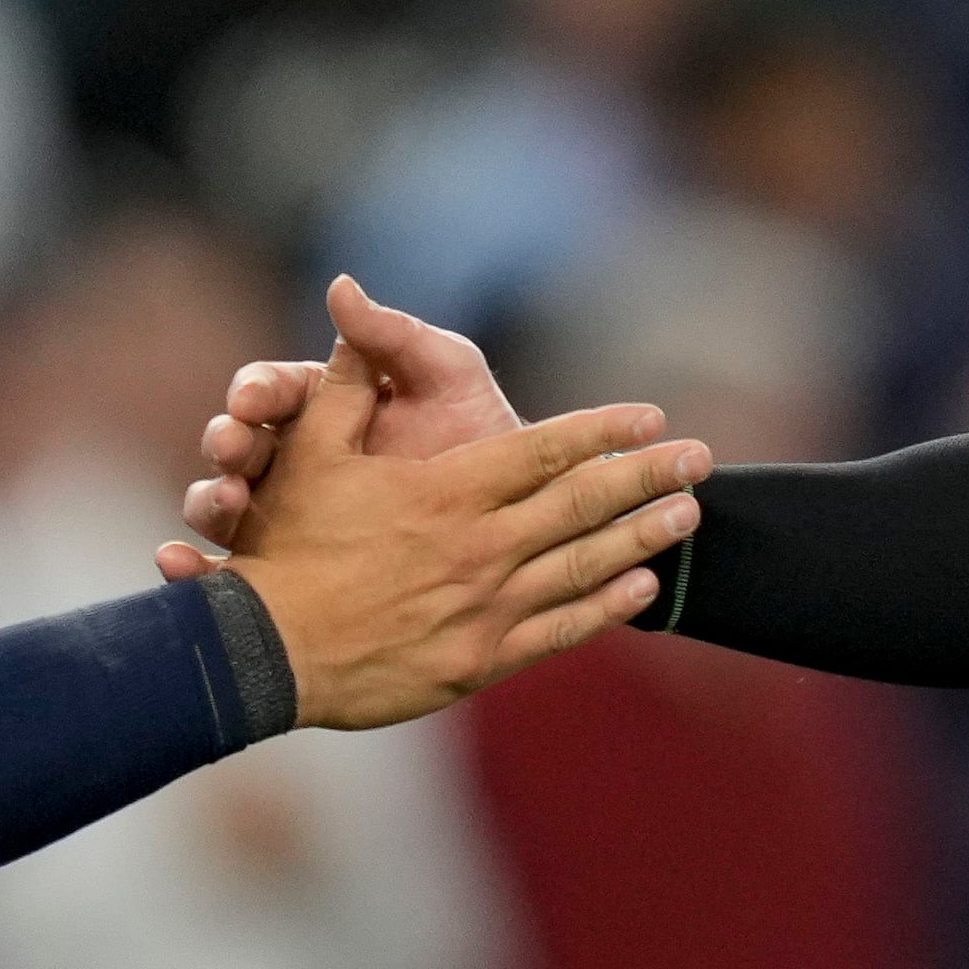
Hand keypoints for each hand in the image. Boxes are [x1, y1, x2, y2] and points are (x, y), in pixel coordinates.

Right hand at [159, 276, 520, 575]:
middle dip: (228, 445)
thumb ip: (394, 335)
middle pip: (241, 448)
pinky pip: (237, 572)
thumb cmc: (484, 437)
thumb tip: (340, 285)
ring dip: (211, 502)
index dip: (258, 391)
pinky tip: (186, 567)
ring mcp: (287, 519)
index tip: (250, 399)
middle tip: (229, 451)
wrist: (524, 527)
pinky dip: (200, 569)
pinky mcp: (286, 573)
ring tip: (223, 507)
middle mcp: (297, 460)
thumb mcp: (447, 378)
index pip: (276, 390)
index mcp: (327, 406)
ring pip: (229, 507)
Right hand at [217, 346, 705, 728]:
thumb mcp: (311, 456)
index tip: (650, 418)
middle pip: (582, 504)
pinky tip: (641, 587)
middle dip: (649, 478)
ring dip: (643, 537)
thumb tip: (346, 309)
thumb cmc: (287, 550)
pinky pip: (559, 630)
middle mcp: (480, 546)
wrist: (266, 654)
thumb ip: (342, 386)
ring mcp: (486, 607)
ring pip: (583, 566)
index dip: (601, 431)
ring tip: (689, 515)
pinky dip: (605, 606)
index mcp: (448, 492)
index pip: (543, 451)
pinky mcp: (480, 660)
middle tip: (702, 459)